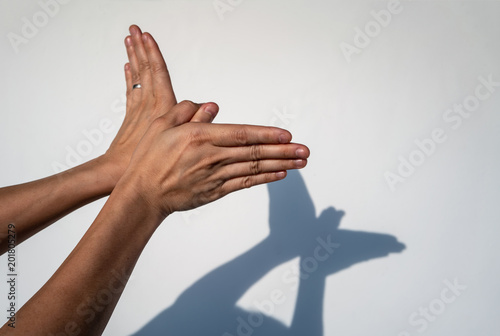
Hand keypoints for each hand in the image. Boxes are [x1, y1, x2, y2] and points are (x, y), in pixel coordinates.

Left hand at [100, 25, 217, 184]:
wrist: (116, 170)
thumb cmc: (146, 161)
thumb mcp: (177, 141)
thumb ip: (196, 122)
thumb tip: (210, 105)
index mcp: (162, 107)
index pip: (158, 73)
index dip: (153, 53)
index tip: (147, 35)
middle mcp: (148, 104)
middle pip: (144, 69)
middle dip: (139, 48)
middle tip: (134, 29)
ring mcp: (138, 109)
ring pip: (136, 77)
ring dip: (134, 57)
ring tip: (130, 39)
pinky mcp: (131, 116)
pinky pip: (130, 91)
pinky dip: (129, 77)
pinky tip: (128, 67)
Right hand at [117, 102, 309, 218]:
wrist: (142, 194)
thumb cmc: (148, 157)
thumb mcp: (161, 125)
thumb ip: (187, 111)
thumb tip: (212, 106)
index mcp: (200, 136)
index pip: (241, 134)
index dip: (267, 134)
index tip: (287, 135)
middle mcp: (212, 157)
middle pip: (254, 152)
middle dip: (283, 151)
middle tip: (305, 151)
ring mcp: (215, 176)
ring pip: (253, 169)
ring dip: (280, 165)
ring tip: (300, 162)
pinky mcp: (215, 192)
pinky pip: (244, 184)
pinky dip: (263, 179)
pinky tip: (279, 175)